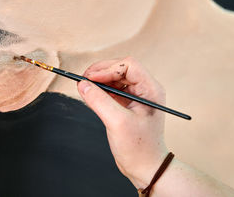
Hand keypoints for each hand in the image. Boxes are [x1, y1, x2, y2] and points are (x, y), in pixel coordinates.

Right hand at [77, 57, 167, 187]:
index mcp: (150, 89)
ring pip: (114, 78)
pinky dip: (100, 90)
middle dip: (101, 72)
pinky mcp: (126, 105)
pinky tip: (90, 95)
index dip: (108, 68)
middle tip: (83, 80)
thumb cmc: (139, 148)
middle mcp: (144, 89)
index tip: (91, 78)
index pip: (129, 66)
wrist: (145, 168)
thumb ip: (99, 101)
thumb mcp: (118, 123)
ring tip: (84, 87)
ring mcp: (135, 97)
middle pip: (120, 69)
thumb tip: (83, 84)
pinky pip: (111, 90)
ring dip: (99, 81)